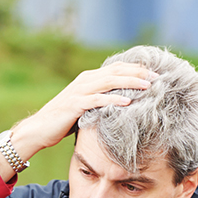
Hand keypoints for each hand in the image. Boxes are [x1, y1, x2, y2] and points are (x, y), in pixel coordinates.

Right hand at [8, 63, 156, 162]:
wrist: (39, 129)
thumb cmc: (62, 121)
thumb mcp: (85, 107)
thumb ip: (100, 101)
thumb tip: (123, 105)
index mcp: (88, 79)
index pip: (117, 68)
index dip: (136, 69)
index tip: (155, 73)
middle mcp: (85, 81)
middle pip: (116, 71)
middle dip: (139, 73)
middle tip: (158, 77)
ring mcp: (79, 91)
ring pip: (110, 82)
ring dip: (130, 83)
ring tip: (148, 86)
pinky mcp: (74, 104)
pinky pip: (98, 100)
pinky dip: (113, 100)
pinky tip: (128, 102)